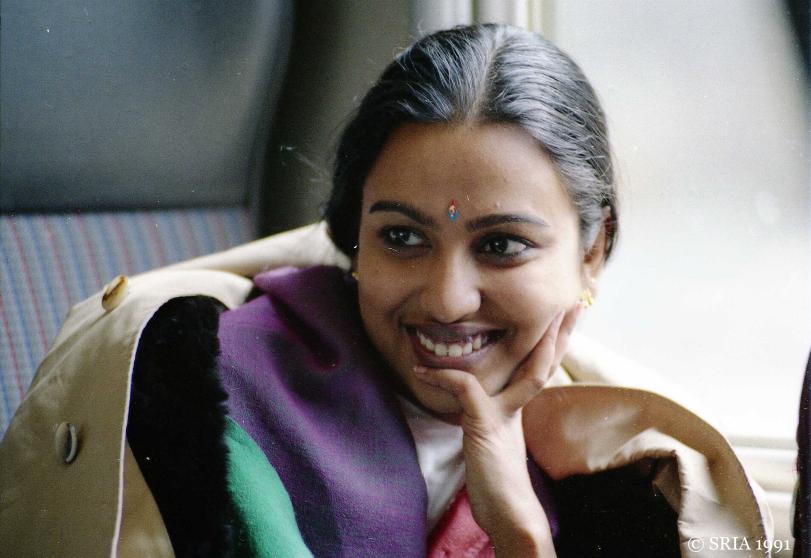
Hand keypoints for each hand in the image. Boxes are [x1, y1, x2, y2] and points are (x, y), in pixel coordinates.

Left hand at [413, 302, 583, 555]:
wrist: (511, 517)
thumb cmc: (498, 482)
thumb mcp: (494, 440)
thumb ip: (490, 417)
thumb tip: (476, 402)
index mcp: (520, 408)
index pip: (540, 366)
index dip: (550, 341)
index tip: (562, 315)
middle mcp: (519, 408)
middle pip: (547, 362)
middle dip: (560, 330)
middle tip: (575, 300)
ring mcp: (506, 417)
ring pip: (528, 370)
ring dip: (534, 340)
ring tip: (534, 311)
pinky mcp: (487, 427)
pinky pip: (466, 388)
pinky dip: (443, 376)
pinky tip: (421, 369)